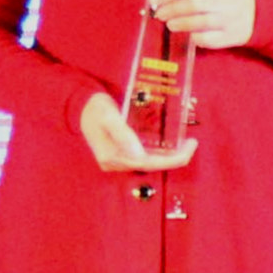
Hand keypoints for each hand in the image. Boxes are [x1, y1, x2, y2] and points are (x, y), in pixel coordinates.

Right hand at [75, 90, 190, 174]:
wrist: (79, 106)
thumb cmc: (95, 108)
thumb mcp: (109, 116)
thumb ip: (123, 134)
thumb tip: (139, 154)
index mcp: (113, 157)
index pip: (149, 163)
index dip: (173, 158)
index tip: (190, 146)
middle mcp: (116, 163)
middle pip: (151, 166)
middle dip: (174, 158)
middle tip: (192, 143)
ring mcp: (117, 160)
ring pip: (149, 163)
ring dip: (168, 156)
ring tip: (185, 144)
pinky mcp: (120, 154)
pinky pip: (144, 157)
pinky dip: (158, 152)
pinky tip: (168, 144)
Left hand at [147, 0, 257, 52]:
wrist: (259, 14)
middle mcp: (224, 1)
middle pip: (194, 4)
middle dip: (173, 10)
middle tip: (161, 15)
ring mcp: (229, 20)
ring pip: (201, 23)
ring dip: (182, 24)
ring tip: (171, 25)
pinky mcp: (231, 37)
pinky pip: (209, 39)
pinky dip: (196, 38)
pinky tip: (189, 36)